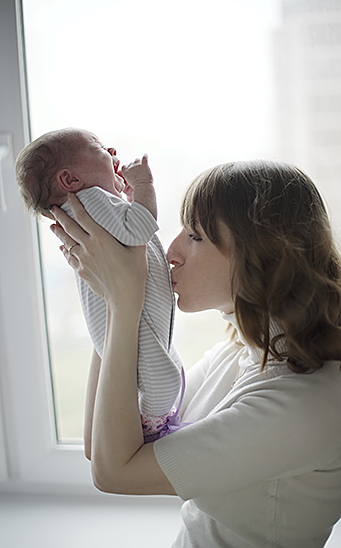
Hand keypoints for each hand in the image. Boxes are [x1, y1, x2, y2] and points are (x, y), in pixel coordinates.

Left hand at [50, 194, 147, 312]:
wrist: (123, 297)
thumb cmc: (134, 273)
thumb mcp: (139, 249)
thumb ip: (136, 233)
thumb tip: (139, 220)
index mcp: (102, 238)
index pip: (84, 216)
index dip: (75, 204)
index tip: (70, 196)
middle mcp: (89, 247)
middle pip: (69, 227)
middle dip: (60, 215)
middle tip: (53, 207)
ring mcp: (83, 260)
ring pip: (66, 242)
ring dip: (59, 232)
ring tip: (53, 225)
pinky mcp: (81, 271)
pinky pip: (69, 257)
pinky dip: (65, 250)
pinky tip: (62, 248)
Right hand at [121, 155, 152, 189]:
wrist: (143, 187)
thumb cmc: (137, 187)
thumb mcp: (128, 182)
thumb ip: (128, 176)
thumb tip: (130, 174)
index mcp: (125, 172)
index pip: (124, 166)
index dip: (128, 167)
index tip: (130, 169)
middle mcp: (130, 167)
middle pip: (131, 163)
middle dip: (134, 165)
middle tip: (138, 171)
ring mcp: (137, 165)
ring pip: (137, 159)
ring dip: (139, 161)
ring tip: (141, 165)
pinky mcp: (144, 165)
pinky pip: (144, 158)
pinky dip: (145, 156)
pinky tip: (146, 155)